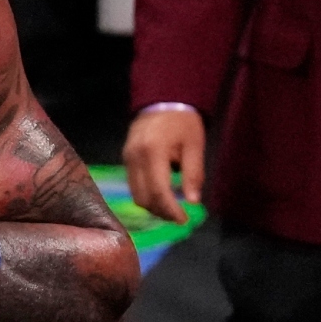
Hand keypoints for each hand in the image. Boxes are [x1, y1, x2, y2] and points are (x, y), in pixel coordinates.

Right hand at [122, 107, 204, 225]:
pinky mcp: (125, 160)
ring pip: (136, 194)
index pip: (159, 190)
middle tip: (179, 216)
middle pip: (143, 197)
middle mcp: (134, 158)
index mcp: (153, 152)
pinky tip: (161, 195)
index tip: (184, 220)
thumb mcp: (195, 146)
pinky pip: (133, 185)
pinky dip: (147, 195)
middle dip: (161, 211)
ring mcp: (127, 159)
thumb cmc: (182, 122)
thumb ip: (193, 174)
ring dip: (153, 206)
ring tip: (171, 208)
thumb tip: (193, 202)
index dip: (171, 209)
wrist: (162, 101)